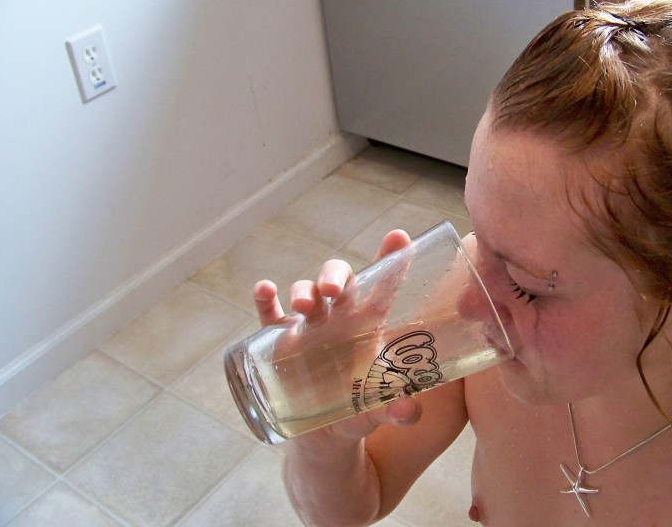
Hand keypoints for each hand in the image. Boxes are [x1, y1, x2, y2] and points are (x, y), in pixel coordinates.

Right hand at [251, 229, 422, 443]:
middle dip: (334, 275)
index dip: (392, 260)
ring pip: (306, 292)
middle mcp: (339, 318)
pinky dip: (265, 301)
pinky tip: (264, 290)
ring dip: (303, 290)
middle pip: (339, 280)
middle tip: (332, 288)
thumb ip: (398, 410)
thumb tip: (408, 410)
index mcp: (369, 325)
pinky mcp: (280, 343)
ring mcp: (308, 327)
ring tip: (304, 305)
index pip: (383, 286)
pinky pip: (270, 316)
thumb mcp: (379, 410)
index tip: (399, 237)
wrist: (324, 435)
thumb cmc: (361, 409)